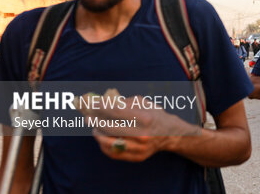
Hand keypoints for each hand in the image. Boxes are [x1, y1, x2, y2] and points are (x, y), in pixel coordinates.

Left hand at [82, 95, 200, 161]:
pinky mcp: (137, 157)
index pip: (116, 111)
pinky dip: (104, 145)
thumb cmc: (154, 115)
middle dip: (96, 121)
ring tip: (95, 128)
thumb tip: (103, 102)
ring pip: (110, 142)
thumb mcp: (143, 103)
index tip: (92, 104)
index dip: (101, 107)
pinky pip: (114, 153)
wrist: (171, 134)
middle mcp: (143, 134)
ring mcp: (140, 147)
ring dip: (98, 134)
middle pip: (111, 128)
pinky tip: (102, 138)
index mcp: (145, 117)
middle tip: (88, 117)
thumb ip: (124, 103)